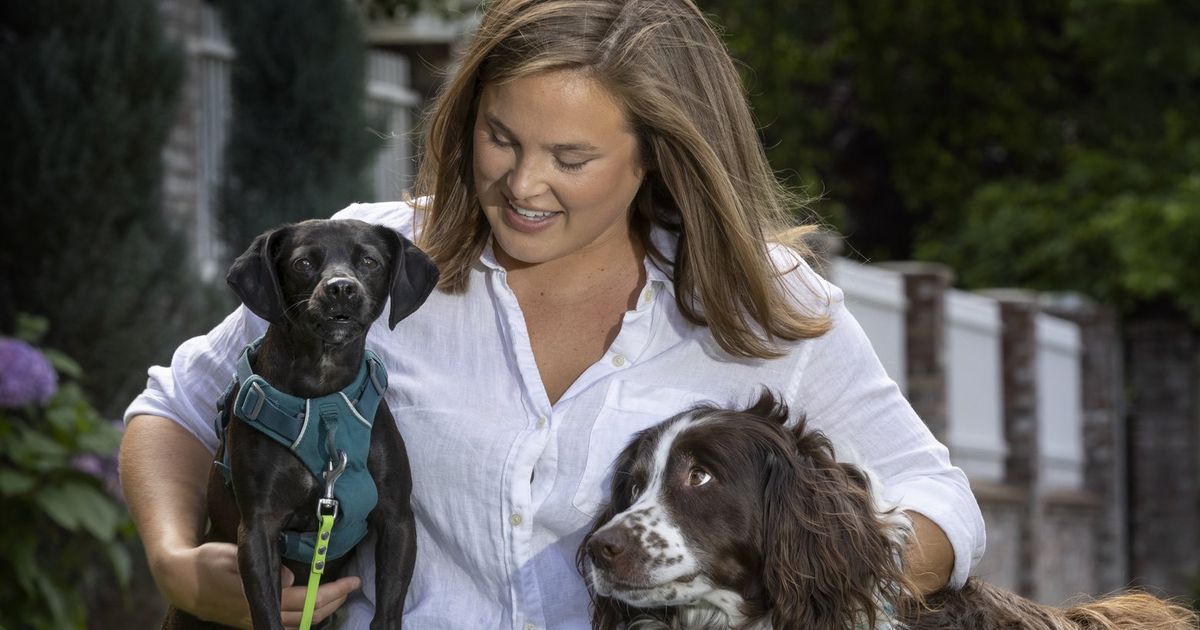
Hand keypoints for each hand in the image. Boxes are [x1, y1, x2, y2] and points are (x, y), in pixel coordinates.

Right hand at [154, 542, 360, 628]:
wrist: (181, 581)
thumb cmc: (207, 562)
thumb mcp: (233, 555)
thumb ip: (263, 567)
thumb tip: (292, 578)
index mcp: (256, 598)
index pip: (305, 601)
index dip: (332, 593)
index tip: (352, 581)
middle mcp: (258, 615)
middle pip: (307, 616)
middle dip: (334, 602)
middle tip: (352, 586)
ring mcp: (255, 622)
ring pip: (299, 624)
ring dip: (323, 612)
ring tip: (339, 595)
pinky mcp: (252, 622)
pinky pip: (287, 625)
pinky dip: (306, 617)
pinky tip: (316, 607)